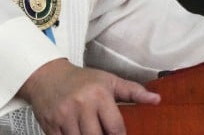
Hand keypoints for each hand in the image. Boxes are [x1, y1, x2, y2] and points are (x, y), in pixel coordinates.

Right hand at [18, 58, 160, 134]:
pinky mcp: (50, 126)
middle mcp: (81, 105)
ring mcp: (64, 117)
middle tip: (103, 132)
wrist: (46, 75)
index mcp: (99, 95)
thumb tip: (157, 100)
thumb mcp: (108, 81)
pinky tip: (76, 133)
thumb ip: (133, 91)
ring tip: (90, 132)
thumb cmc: (82, 80)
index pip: (116, 128)